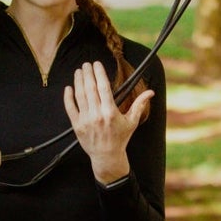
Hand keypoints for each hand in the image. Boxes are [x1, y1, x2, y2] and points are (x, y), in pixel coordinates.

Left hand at [64, 61, 152, 184]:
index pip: (103, 87)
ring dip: (78, 81)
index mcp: (110, 112)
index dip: (99, 73)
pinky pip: (70, 108)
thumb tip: (151, 92)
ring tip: (79, 71)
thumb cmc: (120, 138)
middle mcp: (97, 115)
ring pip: (80, 96)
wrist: (107, 156)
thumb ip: (139, 105)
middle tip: (86, 64)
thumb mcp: (132, 121)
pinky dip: (68, 97)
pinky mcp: (77, 125)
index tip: (97, 64)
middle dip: (87, 74)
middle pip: (90, 89)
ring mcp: (85, 120)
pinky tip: (68, 88)